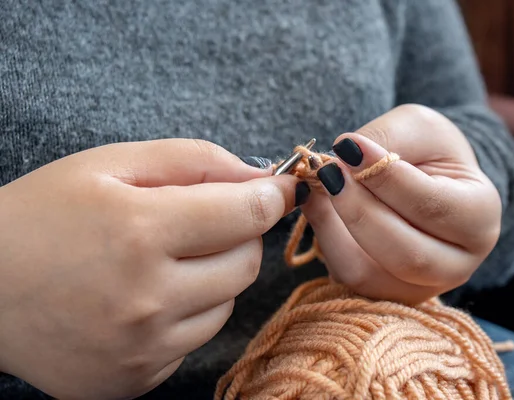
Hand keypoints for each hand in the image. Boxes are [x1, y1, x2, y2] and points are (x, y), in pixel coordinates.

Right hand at [0, 139, 295, 399]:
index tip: (277, 190)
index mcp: (140, 231)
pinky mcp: (134, 379)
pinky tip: (147, 297)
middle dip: (240, 235)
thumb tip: (262, 177)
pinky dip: (187, 314)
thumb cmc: (44, 213)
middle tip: (206, 221)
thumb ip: (195, 161)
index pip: (248, 215)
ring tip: (167, 259)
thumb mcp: (111, 163)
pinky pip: (194, 340)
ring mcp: (142, 347)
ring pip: (226, 304)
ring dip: (215, 275)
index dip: (271, 197)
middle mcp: (147, 298)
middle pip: (246, 263)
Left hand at [302, 105, 501, 303]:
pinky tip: (315, 203)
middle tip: (328, 171)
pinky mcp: (382, 292)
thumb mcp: (418, 126)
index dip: (385, 178)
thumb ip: (387, 136)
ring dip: (335, 227)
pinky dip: (325, 239)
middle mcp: (457, 264)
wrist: (426, 180)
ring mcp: (419, 287)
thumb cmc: (428, 151)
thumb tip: (344, 154)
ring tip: (319, 185)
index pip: (432, 205)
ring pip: (368, 274)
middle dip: (358, 209)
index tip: (347, 147)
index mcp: (480, 218)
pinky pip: (345, 275)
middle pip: (406, 254)